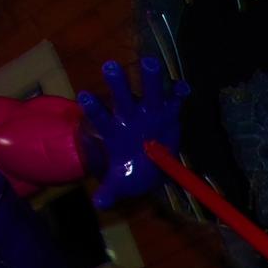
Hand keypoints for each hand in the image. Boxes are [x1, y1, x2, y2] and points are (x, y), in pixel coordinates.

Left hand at [77, 56, 189, 208]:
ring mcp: (150, 111)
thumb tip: (99, 204)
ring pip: (149, 89)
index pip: (101, 118)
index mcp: (114, 131)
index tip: (84, 96)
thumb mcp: (121, 183)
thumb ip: (110, 190)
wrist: (152, 166)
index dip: (94, 108)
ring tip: (149, 63)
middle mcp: (130, 116)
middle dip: (116, 82)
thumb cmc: (132, 171)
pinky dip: (178, 91)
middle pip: (122, 96)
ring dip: (149, 76)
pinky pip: (174, 98)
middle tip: (110, 66)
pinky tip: (182, 89)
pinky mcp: (169, 110)